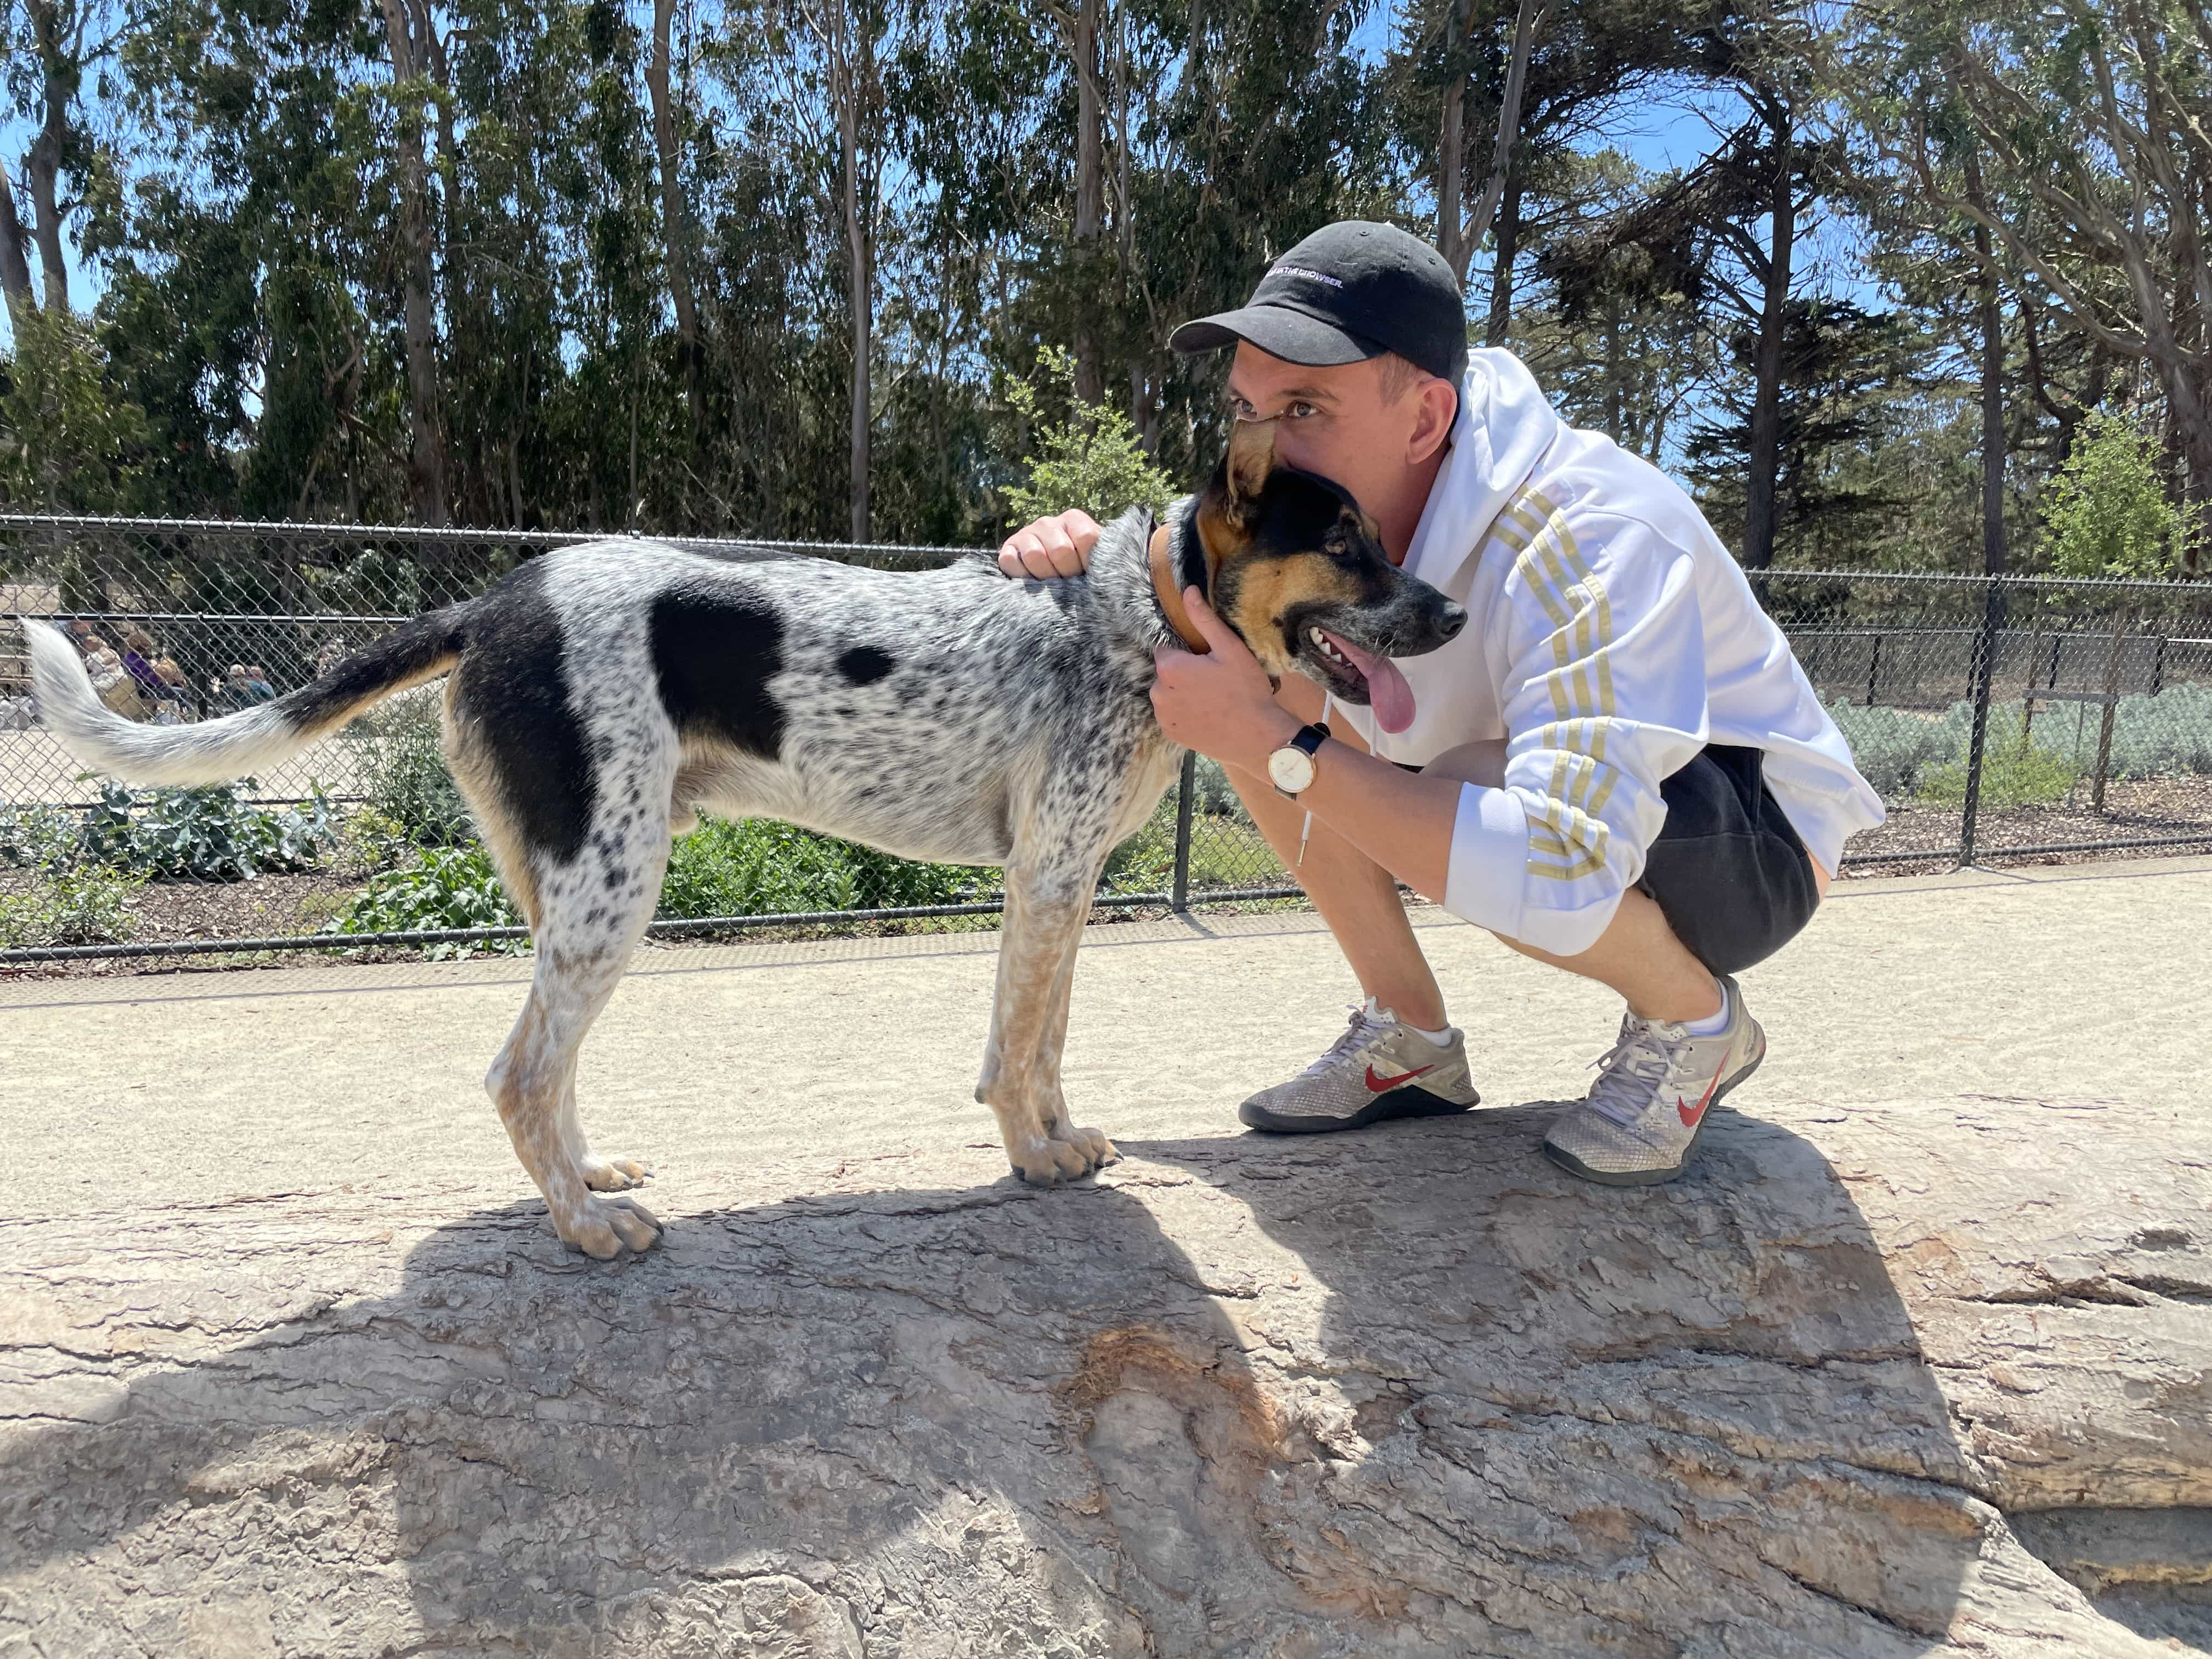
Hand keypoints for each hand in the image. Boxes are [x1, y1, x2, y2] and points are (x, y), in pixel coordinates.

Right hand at [996, 509, 1099, 577]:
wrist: (1051, 572)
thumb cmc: (1079, 566)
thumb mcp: (1095, 558)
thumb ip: (1104, 558)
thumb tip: (1116, 568)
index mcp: (1073, 519)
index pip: (1086, 537)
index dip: (1088, 561)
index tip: (1088, 572)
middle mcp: (1048, 522)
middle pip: (1060, 550)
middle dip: (1067, 573)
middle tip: (1069, 580)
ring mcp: (1027, 533)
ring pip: (1034, 555)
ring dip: (1045, 576)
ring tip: (1051, 582)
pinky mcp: (1008, 548)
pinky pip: (1010, 560)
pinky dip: (1021, 574)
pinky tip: (1031, 579)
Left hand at [1150, 588, 1298, 768]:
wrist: (1258, 737)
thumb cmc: (1247, 690)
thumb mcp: (1229, 648)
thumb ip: (1203, 619)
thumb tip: (1187, 590)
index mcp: (1170, 668)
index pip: (1167, 648)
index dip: (1188, 653)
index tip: (1208, 661)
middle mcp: (1158, 693)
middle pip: (1167, 672)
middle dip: (1185, 672)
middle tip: (1215, 681)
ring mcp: (1163, 716)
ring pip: (1168, 693)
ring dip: (1183, 693)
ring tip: (1212, 699)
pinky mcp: (1170, 734)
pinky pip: (1172, 714)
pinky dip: (1184, 712)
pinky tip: (1207, 714)